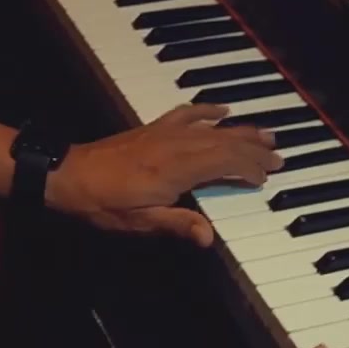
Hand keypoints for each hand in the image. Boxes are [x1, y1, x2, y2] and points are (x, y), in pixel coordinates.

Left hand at [45, 104, 280, 245]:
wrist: (68, 175)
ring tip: (264, 134)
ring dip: (240, 131)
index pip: (225, 163)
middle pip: (225, 143)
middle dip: (254, 149)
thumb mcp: (140, 222)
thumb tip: (210, 238)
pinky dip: (206, 110)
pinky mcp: (153, 129)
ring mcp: (165, 133)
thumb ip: (177, 225)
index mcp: (177, 170)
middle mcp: (176, 146)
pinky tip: (221, 109)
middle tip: (279, 155)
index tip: (267, 176)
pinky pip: (186, 113)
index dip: (249, 169)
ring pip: (212, 128)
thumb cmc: (103, 203)